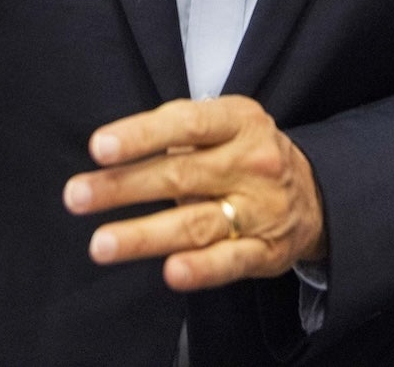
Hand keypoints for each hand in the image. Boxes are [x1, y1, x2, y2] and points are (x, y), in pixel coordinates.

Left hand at [63, 95, 326, 291]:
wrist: (316, 194)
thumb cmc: (246, 153)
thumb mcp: (225, 124)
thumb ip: (177, 132)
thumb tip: (113, 151)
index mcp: (239, 121)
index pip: (187, 124)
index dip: (141, 134)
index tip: (99, 147)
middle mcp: (251, 162)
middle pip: (180, 175)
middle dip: (123, 187)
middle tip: (76, 196)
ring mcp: (260, 208)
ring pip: (197, 223)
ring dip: (145, 236)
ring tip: (101, 244)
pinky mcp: (266, 250)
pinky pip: (231, 261)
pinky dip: (201, 269)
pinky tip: (171, 272)